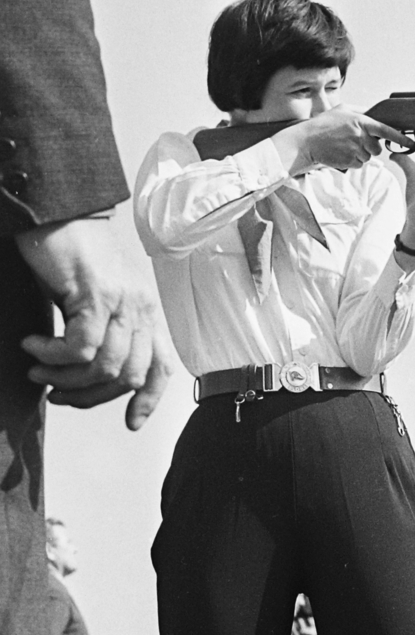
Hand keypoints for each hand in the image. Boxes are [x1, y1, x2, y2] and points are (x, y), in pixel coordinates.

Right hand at [16, 217, 177, 429]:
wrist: (55, 211)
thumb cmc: (67, 256)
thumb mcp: (90, 302)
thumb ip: (98, 333)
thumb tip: (85, 376)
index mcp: (146, 314)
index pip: (162, 367)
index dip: (149, 400)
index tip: (130, 423)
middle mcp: (141, 310)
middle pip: (130, 376)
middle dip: (91, 396)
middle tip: (55, 393)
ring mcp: (122, 301)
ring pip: (106, 366)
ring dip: (66, 378)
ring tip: (37, 369)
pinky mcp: (96, 294)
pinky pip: (81, 347)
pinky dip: (54, 356)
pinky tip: (32, 347)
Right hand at [278, 108, 411, 174]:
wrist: (307, 140)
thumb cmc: (325, 124)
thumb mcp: (343, 110)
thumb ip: (361, 112)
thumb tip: (377, 114)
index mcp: (361, 122)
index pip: (386, 131)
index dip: (400, 138)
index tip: (412, 142)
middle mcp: (360, 136)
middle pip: (378, 148)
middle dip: (370, 147)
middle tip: (354, 141)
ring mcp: (355, 150)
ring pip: (369, 157)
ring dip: (360, 153)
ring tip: (344, 146)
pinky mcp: (350, 161)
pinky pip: (359, 164)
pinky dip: (353, 161)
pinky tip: (341, 153)